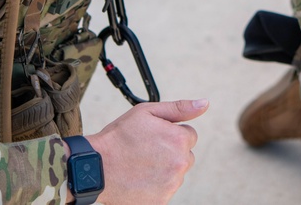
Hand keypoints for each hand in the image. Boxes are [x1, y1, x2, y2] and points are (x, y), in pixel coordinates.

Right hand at [83, 98, 207, 204]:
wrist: (96, 167)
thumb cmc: (119, 137)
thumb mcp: (147, 112)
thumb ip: (179, 108)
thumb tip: (204, 104)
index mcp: (179, 140)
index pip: (189, 135)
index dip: (170, 133)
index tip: (153, 137)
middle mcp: (180, 163)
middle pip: (185, 155)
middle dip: (171, 151)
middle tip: (146, 151)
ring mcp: (171, 184)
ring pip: (176, 173)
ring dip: (164, 169)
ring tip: (140, 164)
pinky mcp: (161, 201)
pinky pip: (166, 190)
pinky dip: (156, 185)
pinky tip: (140, 178)